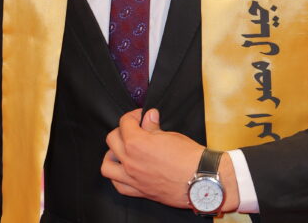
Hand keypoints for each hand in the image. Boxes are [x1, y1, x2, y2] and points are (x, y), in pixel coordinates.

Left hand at [101, 108, 239, 211]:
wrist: (200, 179)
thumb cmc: (189, 157)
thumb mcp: (170, 135)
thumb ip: (153, 127)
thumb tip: (149, 117)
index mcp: (136, 143)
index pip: (125, 123)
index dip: (134, 115)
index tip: (142, 116)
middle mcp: (130, 161)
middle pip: (112, 139)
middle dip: (122, 131)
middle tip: (134, 130)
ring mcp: (132, 178)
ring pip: (107, 165)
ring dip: (112, 155)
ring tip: (122, 150)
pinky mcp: (139, 191)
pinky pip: (118, 185)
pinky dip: (117, 177)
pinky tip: (126, 170)